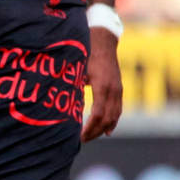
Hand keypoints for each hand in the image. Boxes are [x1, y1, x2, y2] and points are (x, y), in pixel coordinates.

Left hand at [82, 27, 122, 141]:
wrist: (103, 39)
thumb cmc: (85, 52)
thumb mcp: (77, 68)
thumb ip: (72, 85)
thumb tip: (60, 102)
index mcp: (102, 85)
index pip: (97, 114)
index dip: (89, 127)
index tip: (79, 136)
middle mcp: (113, 89)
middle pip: (107, 118)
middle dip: (95, 131)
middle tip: (82, 140)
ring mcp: (119, 89)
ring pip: (115, 115)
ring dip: (104, 128)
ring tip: (92, 137)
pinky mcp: (119, 88)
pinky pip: (118, 108)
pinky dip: (113, 121)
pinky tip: (108, 130)